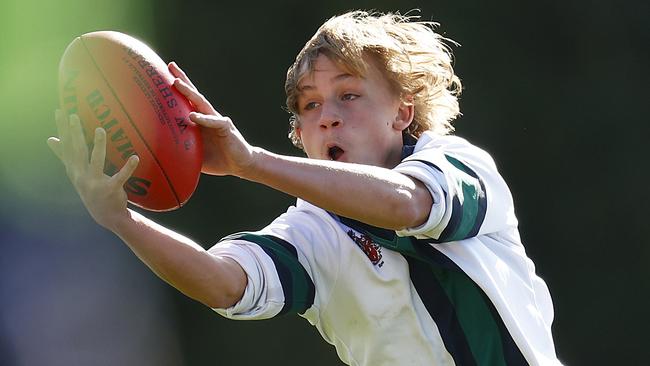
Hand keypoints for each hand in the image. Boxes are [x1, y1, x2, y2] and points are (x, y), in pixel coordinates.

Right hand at [47, 110, 138, 230]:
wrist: (106, 216)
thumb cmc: (90, 189)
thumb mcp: (75, 173)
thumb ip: (64, 156)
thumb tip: (50, 139)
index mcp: (73, 170)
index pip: (66, 146)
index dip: (63, 129)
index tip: (60, 111)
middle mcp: (81, 176)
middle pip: (78, 151)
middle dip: (76, 133)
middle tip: (73, 115)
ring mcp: (95, 184)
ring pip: (96, 162)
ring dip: (98, 145)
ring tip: (100, 129)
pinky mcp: (111, 190)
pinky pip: (121, 177)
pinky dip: (128, 168)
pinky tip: (135, 157)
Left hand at [168, 62, 256, 176]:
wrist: (239, 164)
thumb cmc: (217, 159)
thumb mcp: (193, 155)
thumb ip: (180, 151)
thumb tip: (159, 157)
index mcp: (199, 120)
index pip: (186, 101)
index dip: (176, 89)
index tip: (163, 74)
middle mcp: (207, 115)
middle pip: (193, 94)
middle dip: (182, 79)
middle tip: (170, 66)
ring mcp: (217, 120)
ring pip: (201, 103)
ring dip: (189, 92)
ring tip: (177, 83)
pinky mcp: (226, 128)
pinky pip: (214, 121)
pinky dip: (204, 119)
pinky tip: (193, 116)